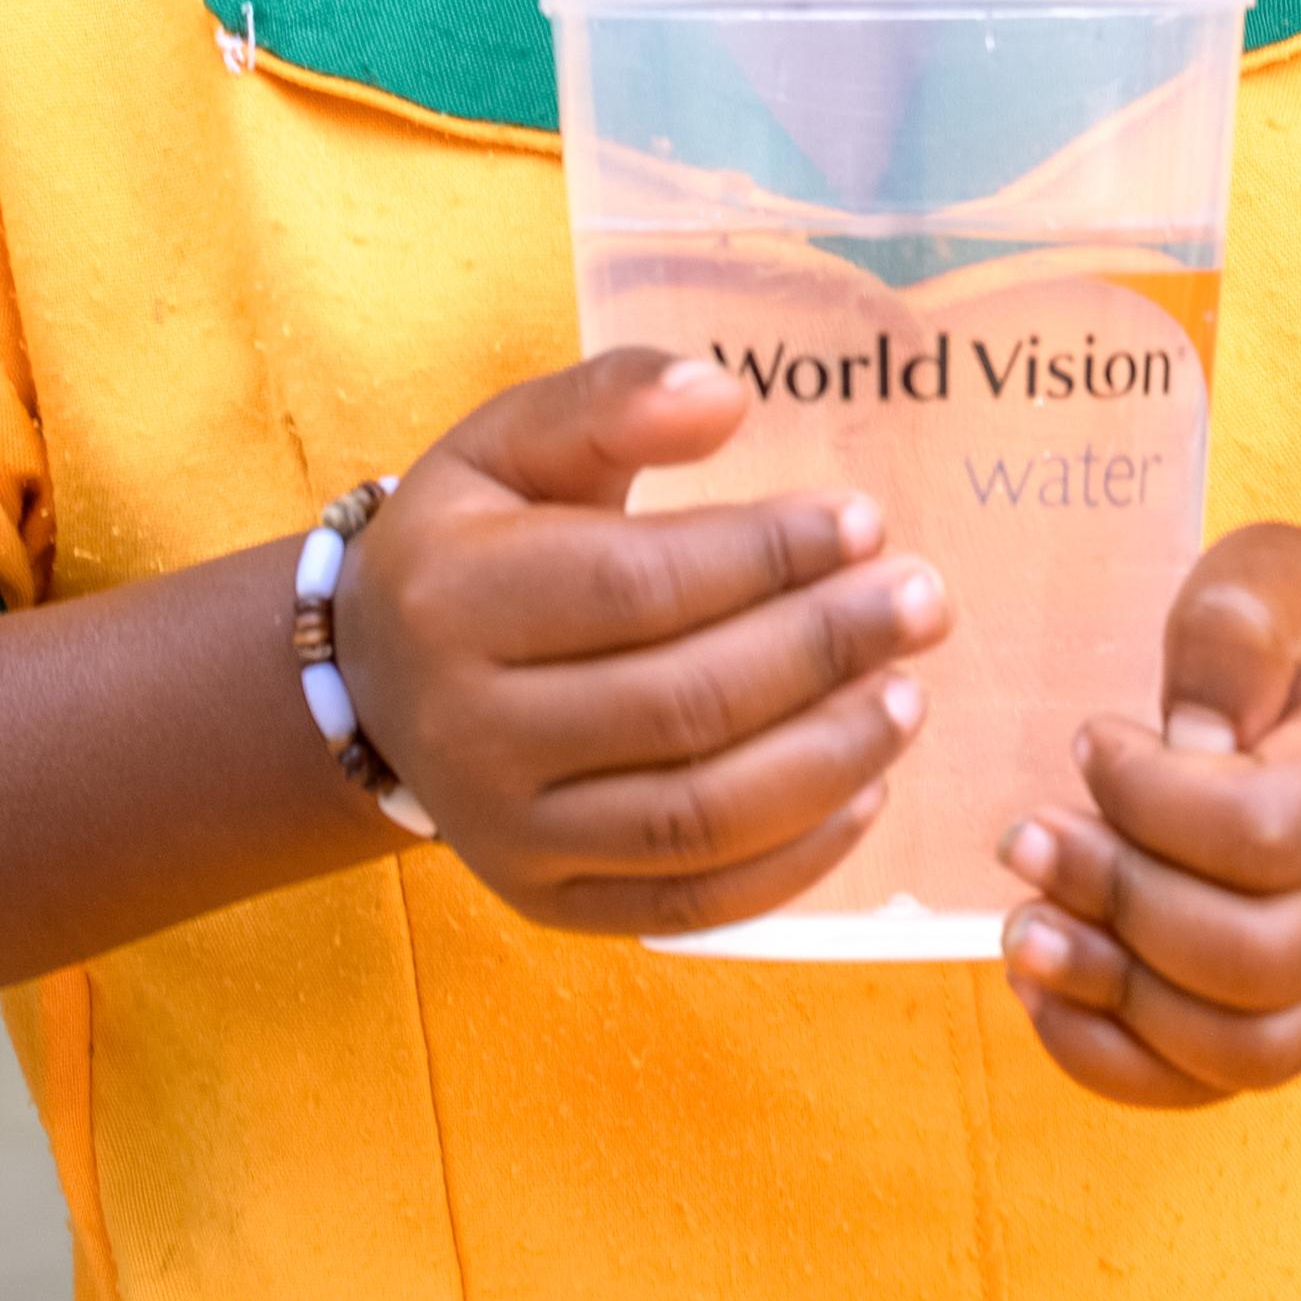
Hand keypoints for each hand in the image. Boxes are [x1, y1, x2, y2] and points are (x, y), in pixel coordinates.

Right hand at [329, 350, 955, 940]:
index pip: (636, 585)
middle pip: (683, 705)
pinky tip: (866, 788)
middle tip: (921, 601)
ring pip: (698, 819)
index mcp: (452, 599)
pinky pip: (694, 904)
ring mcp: (507, 836)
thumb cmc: (475, 544)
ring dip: (829, 758)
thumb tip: (726, 396)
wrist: (379, 681)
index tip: (862, 520)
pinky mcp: (551, 905)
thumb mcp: (511, 443)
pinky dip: (797, 858)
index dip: (766, 554)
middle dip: (824, 650)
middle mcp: (466, 733)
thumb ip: (612, 400)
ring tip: (907, 694)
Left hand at [994, 523, 1300, 1107]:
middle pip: (1255, 957)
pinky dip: (1116, 1061)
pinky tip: (1043, 994)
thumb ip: (1237, 627)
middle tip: (1025, 841)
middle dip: (1118, 903)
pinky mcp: (1300, 1018)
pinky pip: (1213, 1084)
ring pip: (1242, 1045)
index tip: (1087, 741)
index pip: (1264, 830)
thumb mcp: (1278, 576)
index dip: (1149, 800)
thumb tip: (1187, 741)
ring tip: (1022, 930)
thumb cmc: (1300, 635)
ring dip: (1112, 995)